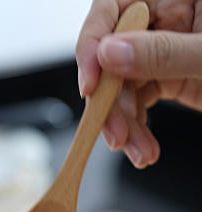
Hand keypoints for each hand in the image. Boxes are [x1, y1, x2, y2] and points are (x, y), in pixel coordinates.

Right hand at [76, 0, 201, 167]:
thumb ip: (162, 52)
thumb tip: (110, 54)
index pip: (114, 6)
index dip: (93, 44)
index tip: (90, 84)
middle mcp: (165, 15)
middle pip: (112, 54)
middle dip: (110, 102)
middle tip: (115, 136)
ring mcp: (163, 47)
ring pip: (121, 85)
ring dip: (124, 125)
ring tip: (138, 152)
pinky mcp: (167, 75)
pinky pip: (138, 102)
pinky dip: (137, 129)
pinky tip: (144, 147)